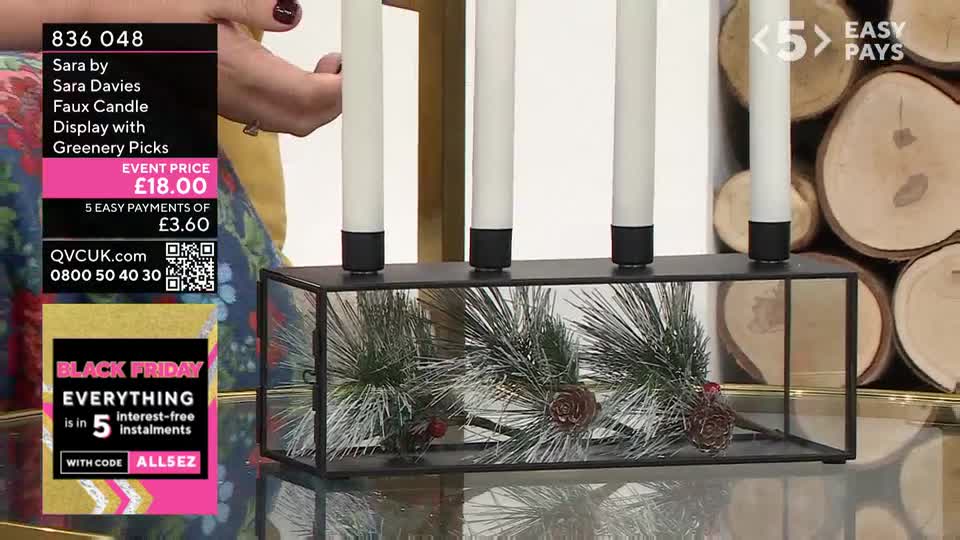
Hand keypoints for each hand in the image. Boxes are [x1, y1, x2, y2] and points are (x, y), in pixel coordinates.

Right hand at [3, 0, 341, 136]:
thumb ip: (251, 7)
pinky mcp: (227, 105)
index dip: (342, 88)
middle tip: (345, 67)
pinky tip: (298, 76)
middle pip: (308, 121)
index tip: (354, 68)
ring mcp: (232, 106)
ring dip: (320, 106)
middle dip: (337, 101)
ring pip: (293, 125)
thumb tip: (291, 14)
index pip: (309, 96)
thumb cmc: (151, 12)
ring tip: (327, 68)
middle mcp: (239, 98)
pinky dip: (299, 107)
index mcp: (239, 71)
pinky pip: (274, 119)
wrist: (108, 29)